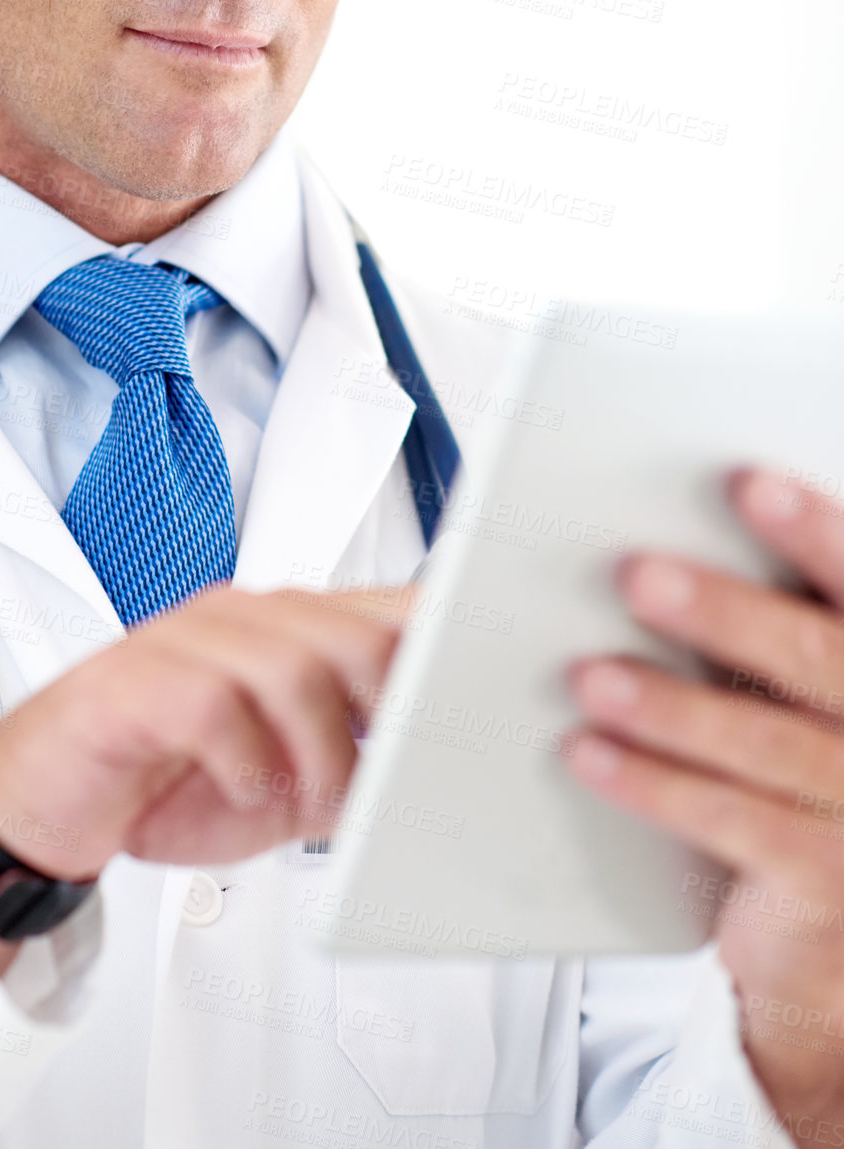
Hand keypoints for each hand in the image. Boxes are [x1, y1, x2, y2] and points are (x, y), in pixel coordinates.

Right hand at [0, 583, 410, 884]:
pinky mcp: (137, 682)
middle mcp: (241, 619)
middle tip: (374, 780)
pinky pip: (216, 706)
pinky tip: (241, 790)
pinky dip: (245, 766)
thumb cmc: (167, 777)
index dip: (443, 640)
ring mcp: (187, 642)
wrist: (47, 798)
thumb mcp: (285, 775)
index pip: (386, 607)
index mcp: (287, 628)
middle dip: (380, 718)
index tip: (477, 690)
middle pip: (355, 635)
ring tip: (305, 801)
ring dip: (317, 756)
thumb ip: (352, 756)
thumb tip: (422, 768)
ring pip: (294, 668)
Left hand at [566, 468, 843, 1129]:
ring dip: (667, 704)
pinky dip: (650, 783)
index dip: (815, 531)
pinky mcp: (822, 880)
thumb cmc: (812, 773)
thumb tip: (670, 535)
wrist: (837, 925)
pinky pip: (729, 821)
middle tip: (639, 576)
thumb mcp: (811, 687)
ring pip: (763, 742)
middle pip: (816, 657)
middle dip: (723, 611)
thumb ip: (780, 617)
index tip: (750, 483)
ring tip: (590, 674)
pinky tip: (590, 753)